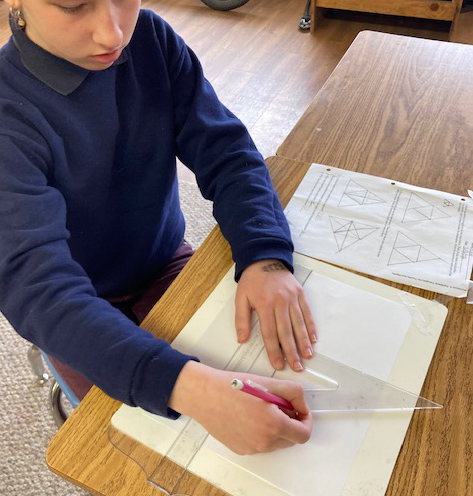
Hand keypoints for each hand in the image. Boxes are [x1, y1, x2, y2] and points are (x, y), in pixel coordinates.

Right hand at [169, 361, 312, 454]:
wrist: (206, 395)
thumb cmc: (233, 387)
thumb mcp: (269, 383)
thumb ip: (294, 393)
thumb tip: (302, 405)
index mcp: (274, 425)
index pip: (303, 434)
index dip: (306, 421)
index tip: (301, 413)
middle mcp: (264, 441)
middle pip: (291, 439)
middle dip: (290, 422)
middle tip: (279, 404)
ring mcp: (252, 448)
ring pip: (275, 442)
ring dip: (275, 427)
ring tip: (260, 408)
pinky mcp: (241, 449)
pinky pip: (260, 444)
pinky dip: (261, 431)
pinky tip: (249, 415)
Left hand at [235, 260, 316, 371]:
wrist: (265, 258)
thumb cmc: (252, 280)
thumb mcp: (241, 297)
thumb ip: (241, 319)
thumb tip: (241, 339)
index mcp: (264, 304)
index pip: (270, 332)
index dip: (274, 350)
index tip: (278, 364)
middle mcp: (280, 302)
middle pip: (287, 331)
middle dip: (292, 351)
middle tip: (297, 367)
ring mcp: (292, 298)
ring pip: (299, 324)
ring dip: (304, 342)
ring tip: (307, 356)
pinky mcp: (300, 294)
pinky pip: (307, 312)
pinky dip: (310, 327)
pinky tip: (313, 339)